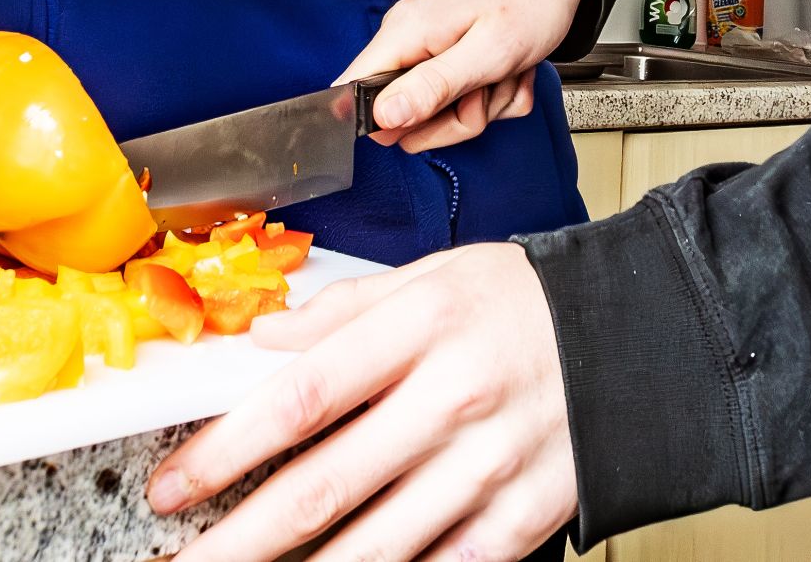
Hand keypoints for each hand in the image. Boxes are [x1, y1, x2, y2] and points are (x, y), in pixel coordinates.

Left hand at [152, 243, 576, 561]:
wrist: (640, 338)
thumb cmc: (525, 304)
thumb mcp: (434, 276)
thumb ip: (344, 310)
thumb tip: (265, 337)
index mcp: (420, 328)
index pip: (300, 399)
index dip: (224, 451)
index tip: (171, 485)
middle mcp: (449, 401)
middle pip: (320, 488)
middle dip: (236, 540)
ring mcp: (486, 469)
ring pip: (370, 548)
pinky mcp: (519, 520)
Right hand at [340, 0, 593, 153]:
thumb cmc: (529, 2)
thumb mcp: (487, 52)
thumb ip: (432, 86)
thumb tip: (382, 117)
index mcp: (405, 33)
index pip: (351, 89)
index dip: (378, 121)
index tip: (423, 121)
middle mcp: (410, 41)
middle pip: (403, 117)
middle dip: (452, 119)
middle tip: (484, 91)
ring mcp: (431, 52)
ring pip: (441, 116)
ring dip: (483, 107)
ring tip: (504, 71)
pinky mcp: (453, 61)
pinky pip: (468, 105)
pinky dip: (497, 96)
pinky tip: (511, 69)